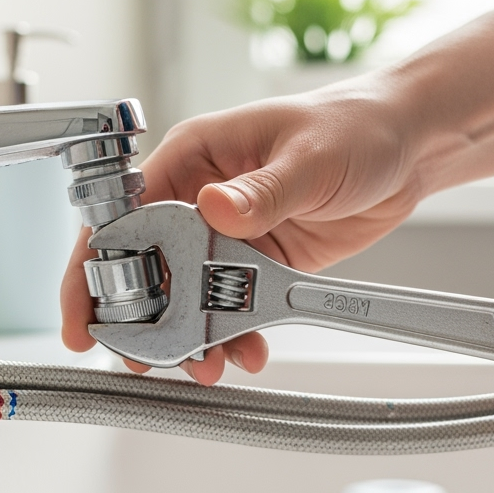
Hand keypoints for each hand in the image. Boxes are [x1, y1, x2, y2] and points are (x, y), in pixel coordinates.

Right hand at [60, 76, 424, 383]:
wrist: (408, 149)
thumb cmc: (355, 126)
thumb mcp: (310, 157)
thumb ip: (262, 190)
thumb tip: (217, 208)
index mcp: (194, 156)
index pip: (122, 213)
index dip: (94, 265)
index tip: (85, 312)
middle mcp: (199, 197)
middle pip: (145, 266)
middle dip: (141, 318)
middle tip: (142, 359)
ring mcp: (225, 234)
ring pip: (185, 296)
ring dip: (189, 337)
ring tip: (203, 367)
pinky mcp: (256, 263)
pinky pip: (230, 308)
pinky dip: (232, 337)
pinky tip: (244, 353)